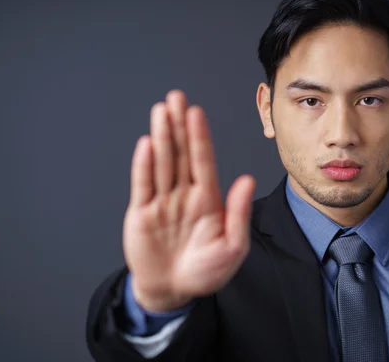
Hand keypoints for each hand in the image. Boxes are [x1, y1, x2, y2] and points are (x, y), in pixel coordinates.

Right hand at [122, 90, 255, 312]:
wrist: (174, 291)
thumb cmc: (206, 272)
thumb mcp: (232, 248)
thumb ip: (238, 214)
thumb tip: (246, 180)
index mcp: (208, 199)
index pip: (203, 161)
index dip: (200, 137)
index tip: (196, 113)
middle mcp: (184, 194)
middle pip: (181, 153)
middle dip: (179, 126)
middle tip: (176, 98)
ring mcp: (162, 201)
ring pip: (162, 163)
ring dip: (162, 137)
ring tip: (161, 111)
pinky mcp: (142, 213)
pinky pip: (143, 185)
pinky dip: (144, 165)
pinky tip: (147, 144)